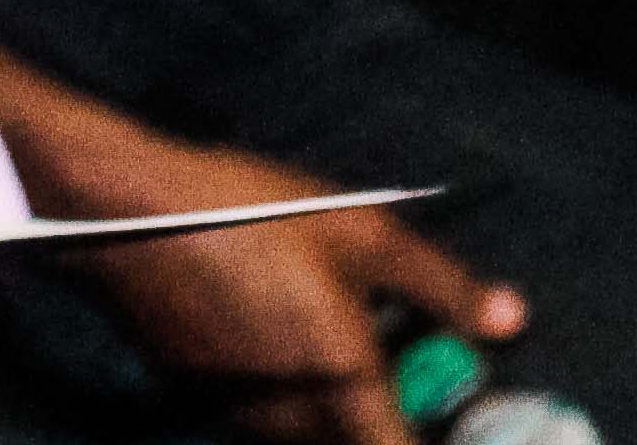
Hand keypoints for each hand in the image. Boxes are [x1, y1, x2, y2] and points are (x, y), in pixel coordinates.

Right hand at [46, 129, 520, 444]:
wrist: (125, 214)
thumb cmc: (248, 217)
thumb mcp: (360, 232)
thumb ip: (441, 286)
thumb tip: (511, 318)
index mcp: (345, 391)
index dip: (434, 444)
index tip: (449, 423)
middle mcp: (295, 423)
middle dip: (388, 423)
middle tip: (405, 372)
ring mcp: (244, 416)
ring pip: (312, 440)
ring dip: (341, 413)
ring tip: (345, 344)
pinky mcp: (203, 398)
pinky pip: (269, 419)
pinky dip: (295, 397)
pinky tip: (285, 332)